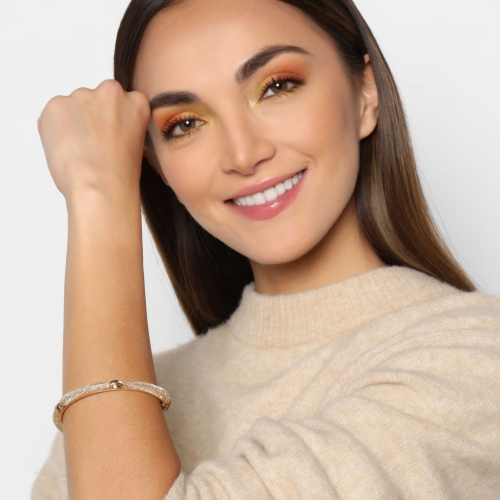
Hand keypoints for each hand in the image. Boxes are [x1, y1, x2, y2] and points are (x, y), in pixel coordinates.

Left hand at [37, 80, 150, 202]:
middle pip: (96, 99)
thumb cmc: (120, 176)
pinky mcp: (56, 104)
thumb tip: (104, 131)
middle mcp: (110, 92)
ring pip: (73, 106)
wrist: (99, 185)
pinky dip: (54, 131)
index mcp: (136, 103)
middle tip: (92, 144)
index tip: (110, 134)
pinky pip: (52, 116)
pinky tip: (65, 150)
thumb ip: (122, 128)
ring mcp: (82, 95)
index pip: (122, 102)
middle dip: (91, 117)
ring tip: (78, 151)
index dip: (113, 120)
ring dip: (72, 124)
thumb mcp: (137, 147)